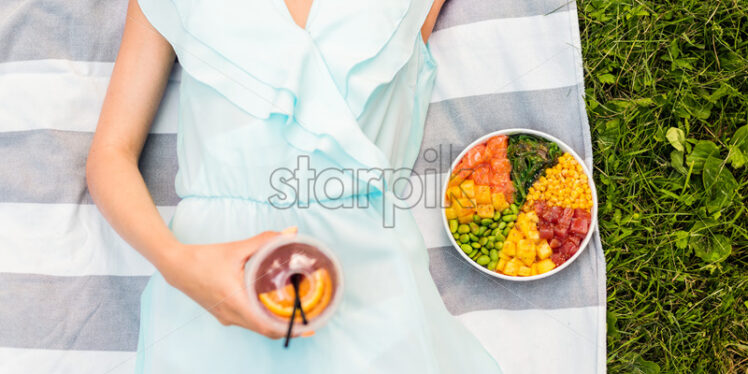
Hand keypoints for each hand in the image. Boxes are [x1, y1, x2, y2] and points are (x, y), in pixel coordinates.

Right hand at [160, 227, 296, 338]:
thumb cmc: (204, 258)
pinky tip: (273, 305)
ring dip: (275, 322)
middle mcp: (231, 315)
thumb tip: (291, 232)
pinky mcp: (224, 314)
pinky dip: (262, 317)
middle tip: (308, 315)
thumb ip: (265, 241)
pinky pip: (248, 321)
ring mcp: (226, 317)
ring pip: (256, 326)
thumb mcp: (236, 248)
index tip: (307, 324)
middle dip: (287, 325)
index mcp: (235, 301)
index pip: (266, 326)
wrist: (176, 266)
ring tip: (295, 310)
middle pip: (265, 329)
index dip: (288, 328)